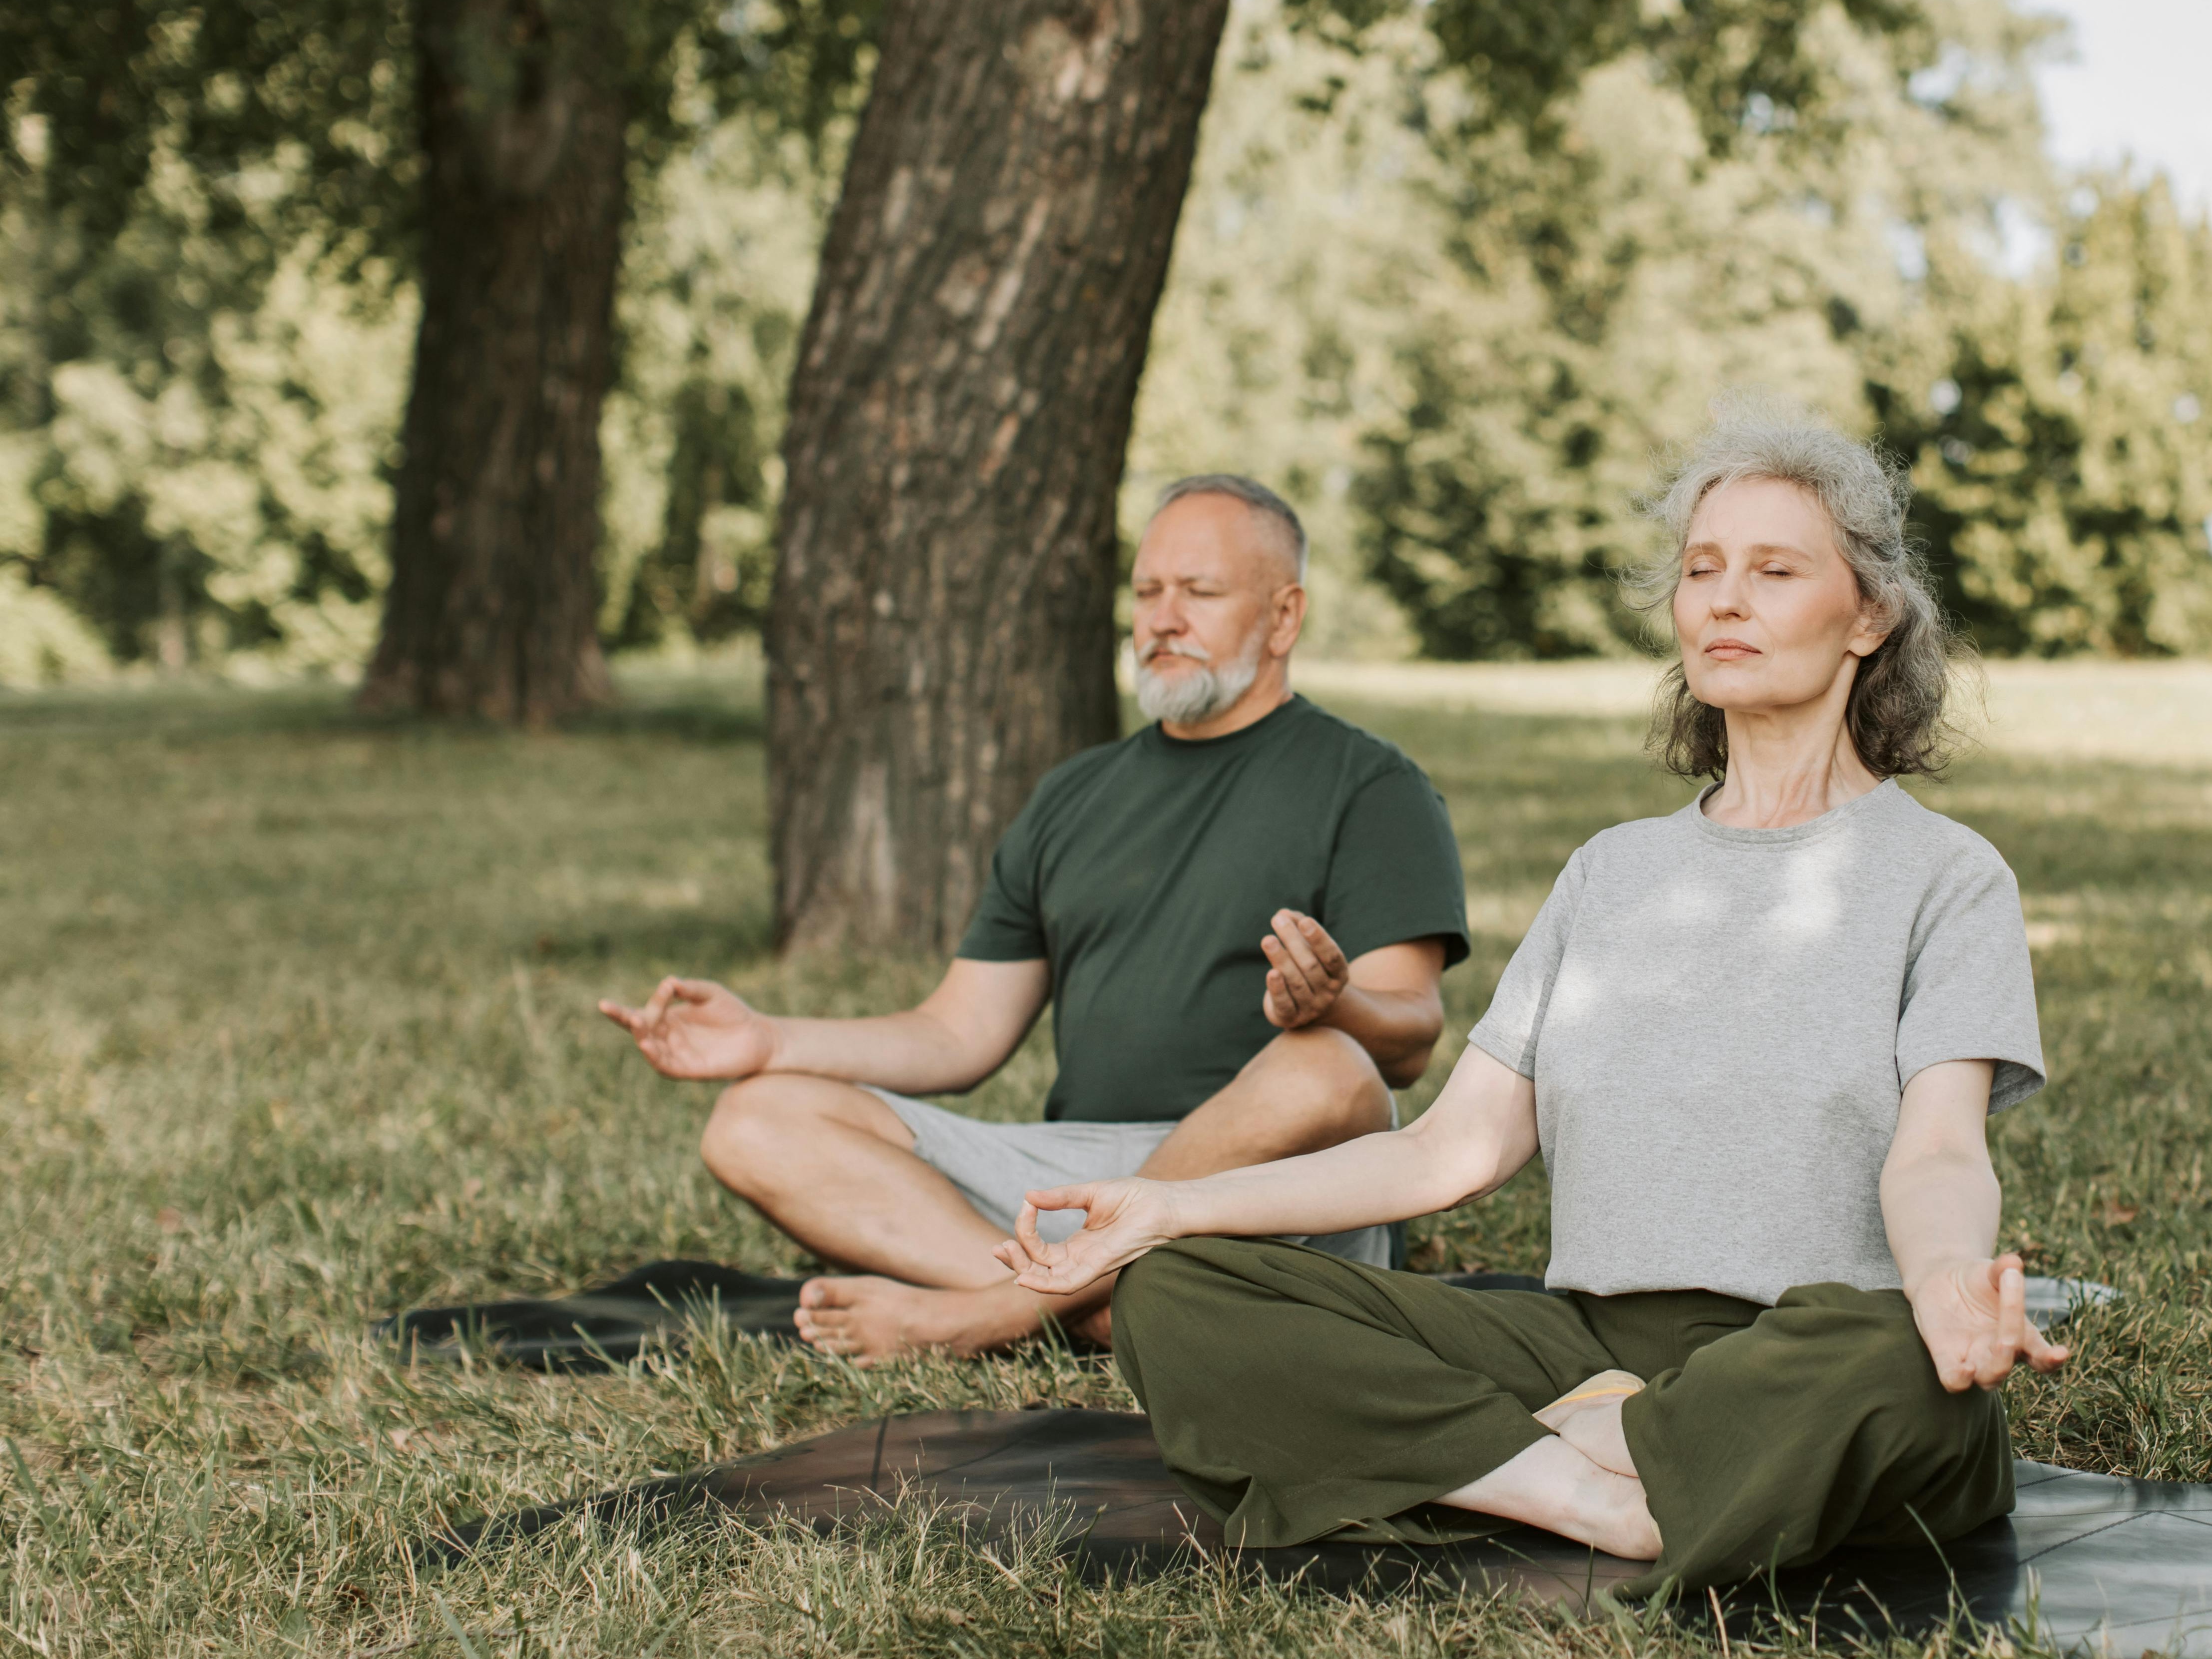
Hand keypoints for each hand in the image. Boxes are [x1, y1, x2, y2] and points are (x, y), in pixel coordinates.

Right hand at [597, 977, 776, 1080]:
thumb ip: (690, 989)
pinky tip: (648, 1046)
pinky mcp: (690, 1069)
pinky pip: (667, 1066)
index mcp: (667, 1019)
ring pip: (651, 1050)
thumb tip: (669, 982)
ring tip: (638, 1025)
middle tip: (627, 1013)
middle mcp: (668, 1038)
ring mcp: (677, 1054)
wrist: (758, 1036)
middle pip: (640, 1032)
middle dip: (630, 1023)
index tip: (603, 1004)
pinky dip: (656, 1058)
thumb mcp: (711, 993)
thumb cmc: (733, 1012)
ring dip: (642, 1039)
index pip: (638, 1014)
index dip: (619, 1012)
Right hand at [991, 1178, 1179, 1296]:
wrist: (1166, 1204)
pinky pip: (1067, 1285)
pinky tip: (1024, 1276)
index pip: (1039, 1249)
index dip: (1025, 1231)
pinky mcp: (1099, 1268)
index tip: (1025, 1205)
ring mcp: (1088, 1266)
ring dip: (1022, 1270)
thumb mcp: (1090, 1193)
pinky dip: (1043, 1283)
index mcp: (1077, 1245)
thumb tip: (1028, 1195)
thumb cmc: (1136, 1198)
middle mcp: (1080, 1260)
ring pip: (1047, 1280)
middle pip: (1037, 1270)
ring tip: (1006, 1250)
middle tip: (1000, 1247)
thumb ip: (1060, 1198)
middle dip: (1014, 1261)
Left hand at [1261, 909, 1350, 1029]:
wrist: (1302, 1007)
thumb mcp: (1306, 947)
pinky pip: (1285, 1003)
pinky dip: (1277, 988)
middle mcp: (1329, 992)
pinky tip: (1271, 973)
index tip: (1305, 921)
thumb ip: (1297, 928)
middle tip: (1278, 920)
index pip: (1332, 956)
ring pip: (1296, 982)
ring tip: (1268, 940)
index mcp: (1338, 973)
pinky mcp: (1291, 1018)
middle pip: (1311, 966)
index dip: (1319, 939)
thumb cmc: (1305, 968)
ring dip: (1281, 959)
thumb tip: (1284, 914)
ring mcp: (1311, 1007)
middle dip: (1293, 941)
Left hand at [1908, 1253, 2070, 1391]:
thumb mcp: (1989, 1270)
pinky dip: (1960, 1379)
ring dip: (1994, 1367)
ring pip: (1990, 1377)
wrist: (1941, 1281)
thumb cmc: (1976, 1279)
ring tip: (1996, 1345)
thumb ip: (2001, 1269)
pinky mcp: (1947, 1359)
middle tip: (2011, 1312)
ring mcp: (1974, 1359)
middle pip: (2012, 1359)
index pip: (2044, 1357)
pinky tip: (1964, 1368)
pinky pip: (1955, 1382)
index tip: (2061, 1352)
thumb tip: (2013, 1261)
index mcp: (2022, 1336)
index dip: (2053, 1359)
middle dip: (2012, 1339)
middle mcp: (2001, 1353)